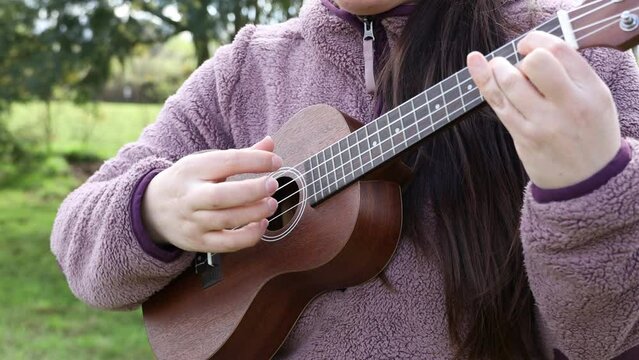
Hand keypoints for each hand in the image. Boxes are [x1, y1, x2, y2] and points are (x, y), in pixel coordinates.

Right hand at [142, 136, 281, 252]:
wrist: (152, 209)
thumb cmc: (189, 182)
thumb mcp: (205, 163)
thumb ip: (240, 156)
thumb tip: (271, 143)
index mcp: (192, 169)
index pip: (227, 162)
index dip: (255, 161)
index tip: (276, 161)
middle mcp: (190, 196)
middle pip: (222, 195)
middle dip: (253, 190)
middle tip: (273, 184)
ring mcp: (193, 221)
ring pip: (227, 220)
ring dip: (255, 212)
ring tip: (271, 203)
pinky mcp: (198, 242)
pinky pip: (228, 244)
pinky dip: (249, 236)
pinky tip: (262, 223)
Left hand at [467, 31, 621, 188]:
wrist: (588, 181)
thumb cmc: (589, 134)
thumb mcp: (596, 100)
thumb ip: (571, 76)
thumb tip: (533, 52)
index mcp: (591, 91)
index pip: (559, 52)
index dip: (537, 41)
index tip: (528, 46)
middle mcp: (569, 105)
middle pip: (536, 64)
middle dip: (522, 58)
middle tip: (518, 63)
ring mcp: (544, 123)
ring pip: (511, 83)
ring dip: (499, 69)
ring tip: (498, 67)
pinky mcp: (523, 136)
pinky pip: (498, 103)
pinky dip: (484, 81)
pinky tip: (476, 64)